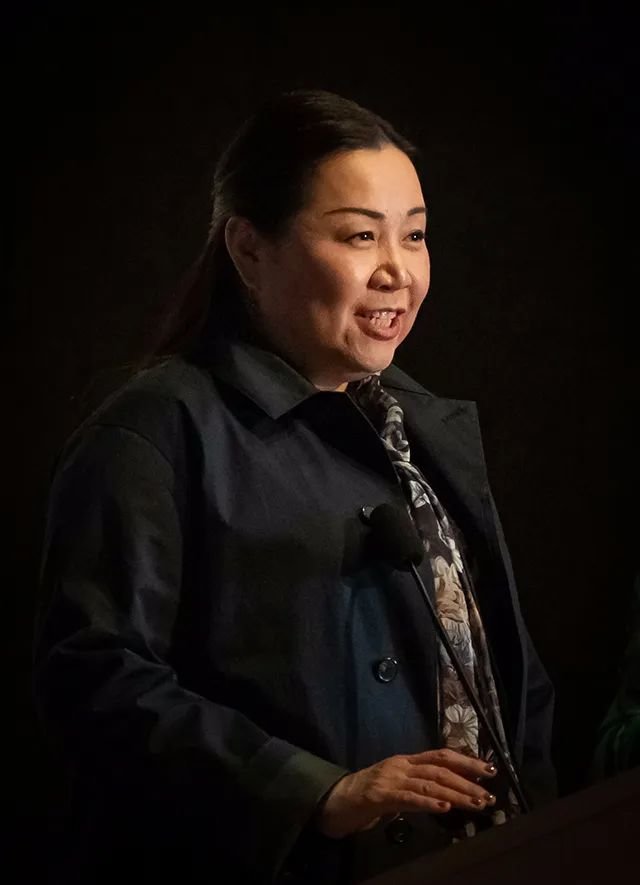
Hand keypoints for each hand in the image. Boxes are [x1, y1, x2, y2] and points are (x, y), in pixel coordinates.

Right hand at [315, 748, 497, 838]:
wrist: (334, 801)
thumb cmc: (366, 797)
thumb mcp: (396, 788)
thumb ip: (418, 788)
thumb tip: (447, 795)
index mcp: (406, 761)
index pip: (441, 756)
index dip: (466, 761)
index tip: (488, 770)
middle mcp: (401, 765)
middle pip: (440, 768)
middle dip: (467, 780)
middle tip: (489, 794)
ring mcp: (390, 778)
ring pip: (429, 782)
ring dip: (456, 794)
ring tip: (476, 804)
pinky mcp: (380, 795)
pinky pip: (409, 798)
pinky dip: (429, 802)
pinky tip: (445, 808)